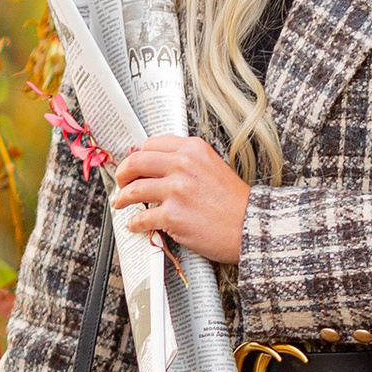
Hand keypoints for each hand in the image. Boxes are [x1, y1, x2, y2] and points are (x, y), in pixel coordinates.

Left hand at [113, 134, 249, 266]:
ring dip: (122, 198)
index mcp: (193, 149)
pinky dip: (134, 223)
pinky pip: (142, 218)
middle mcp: (183, 165)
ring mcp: (176, 190)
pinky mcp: (173, 215)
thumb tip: (156, 167)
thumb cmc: (234, 202)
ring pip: (133, 190)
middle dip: (122, 174)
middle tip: (120, 182)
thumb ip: (186, 162)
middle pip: (135, 162)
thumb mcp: (212, 167)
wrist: (250, 226)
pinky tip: (134, 225)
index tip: (133, 166)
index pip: (151, 145)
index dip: (137, 156)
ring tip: (121, 203)